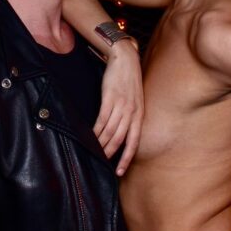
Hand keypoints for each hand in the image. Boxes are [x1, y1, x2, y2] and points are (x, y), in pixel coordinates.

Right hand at [93, 39, 142, 175]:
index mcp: (140, 114)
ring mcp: (121, 105)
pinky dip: (96, 130)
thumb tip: (122, 131)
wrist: (125, 58)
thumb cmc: (129, 79)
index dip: (126, 158)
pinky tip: (90, 135)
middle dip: (110, 153)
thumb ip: (131, 114)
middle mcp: (132, 112)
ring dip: (101, 143)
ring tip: (94, 152)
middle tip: (101, 163)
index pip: (134, 141)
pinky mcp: (110, 98)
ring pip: (110, 131)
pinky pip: (102, 119)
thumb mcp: (136, 99)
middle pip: (120, 139)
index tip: (119, 171)